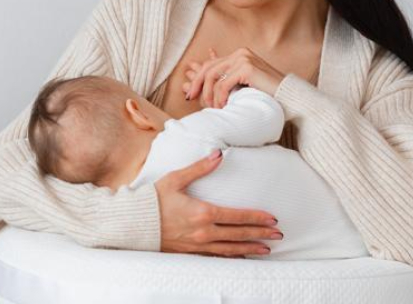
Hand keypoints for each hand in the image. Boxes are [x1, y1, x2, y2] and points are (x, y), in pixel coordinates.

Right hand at [154, 150, 282, 257]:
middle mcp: (203, 231)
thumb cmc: (153, 199)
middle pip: (238, 234)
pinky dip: (231, 256)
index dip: (257, 218)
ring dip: (250, 248)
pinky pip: (216, 256)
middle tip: (278, 235)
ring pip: (230, 249)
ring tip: (266, 250)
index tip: (272, 219)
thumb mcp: (175, 179)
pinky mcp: (190, 252)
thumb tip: (218, 154)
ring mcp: (197, 244)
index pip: (237, 216)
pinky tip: (241, 256)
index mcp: (202, 212)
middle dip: (260, 235)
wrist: (134, 223)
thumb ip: (199, 168)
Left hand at [182, 47, 286, 108]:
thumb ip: (226, 82)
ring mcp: (243, 58)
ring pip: (213, 77)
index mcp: (238, 55)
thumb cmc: (267, 95)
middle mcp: (240, 53)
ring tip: (214, 108)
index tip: (190, 94)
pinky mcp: (246, 68)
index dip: (197, 79)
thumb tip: (203, 87)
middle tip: (191, 99)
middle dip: (197, 85)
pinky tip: (223, 106)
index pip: (210, 64)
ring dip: (210, 95)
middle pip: (208, 69)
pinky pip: (223, 84)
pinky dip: (220, 97)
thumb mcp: (242, 86)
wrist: (289, 97)